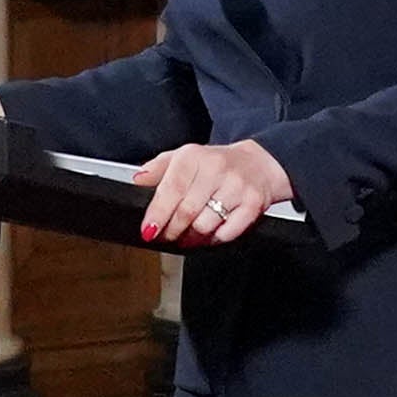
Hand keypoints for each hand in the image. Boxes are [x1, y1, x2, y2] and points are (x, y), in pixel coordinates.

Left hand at [133, 139, 296, 246]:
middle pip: (186, 211)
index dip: (157, 214)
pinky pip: (227, 233)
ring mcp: (236, 187)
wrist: (258, 164)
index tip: (148, 230)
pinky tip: (207, 235)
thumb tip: (138, 180)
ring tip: (186, 237)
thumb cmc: (216, 164)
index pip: (170, 189)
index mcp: (194, 157)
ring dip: (191, 238)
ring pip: (205, 225)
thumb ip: (159, 168)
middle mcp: (216, 169)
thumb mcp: (185, 157)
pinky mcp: (253, 204)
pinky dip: (213, 239)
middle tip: (166, 236)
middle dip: (172, 230)